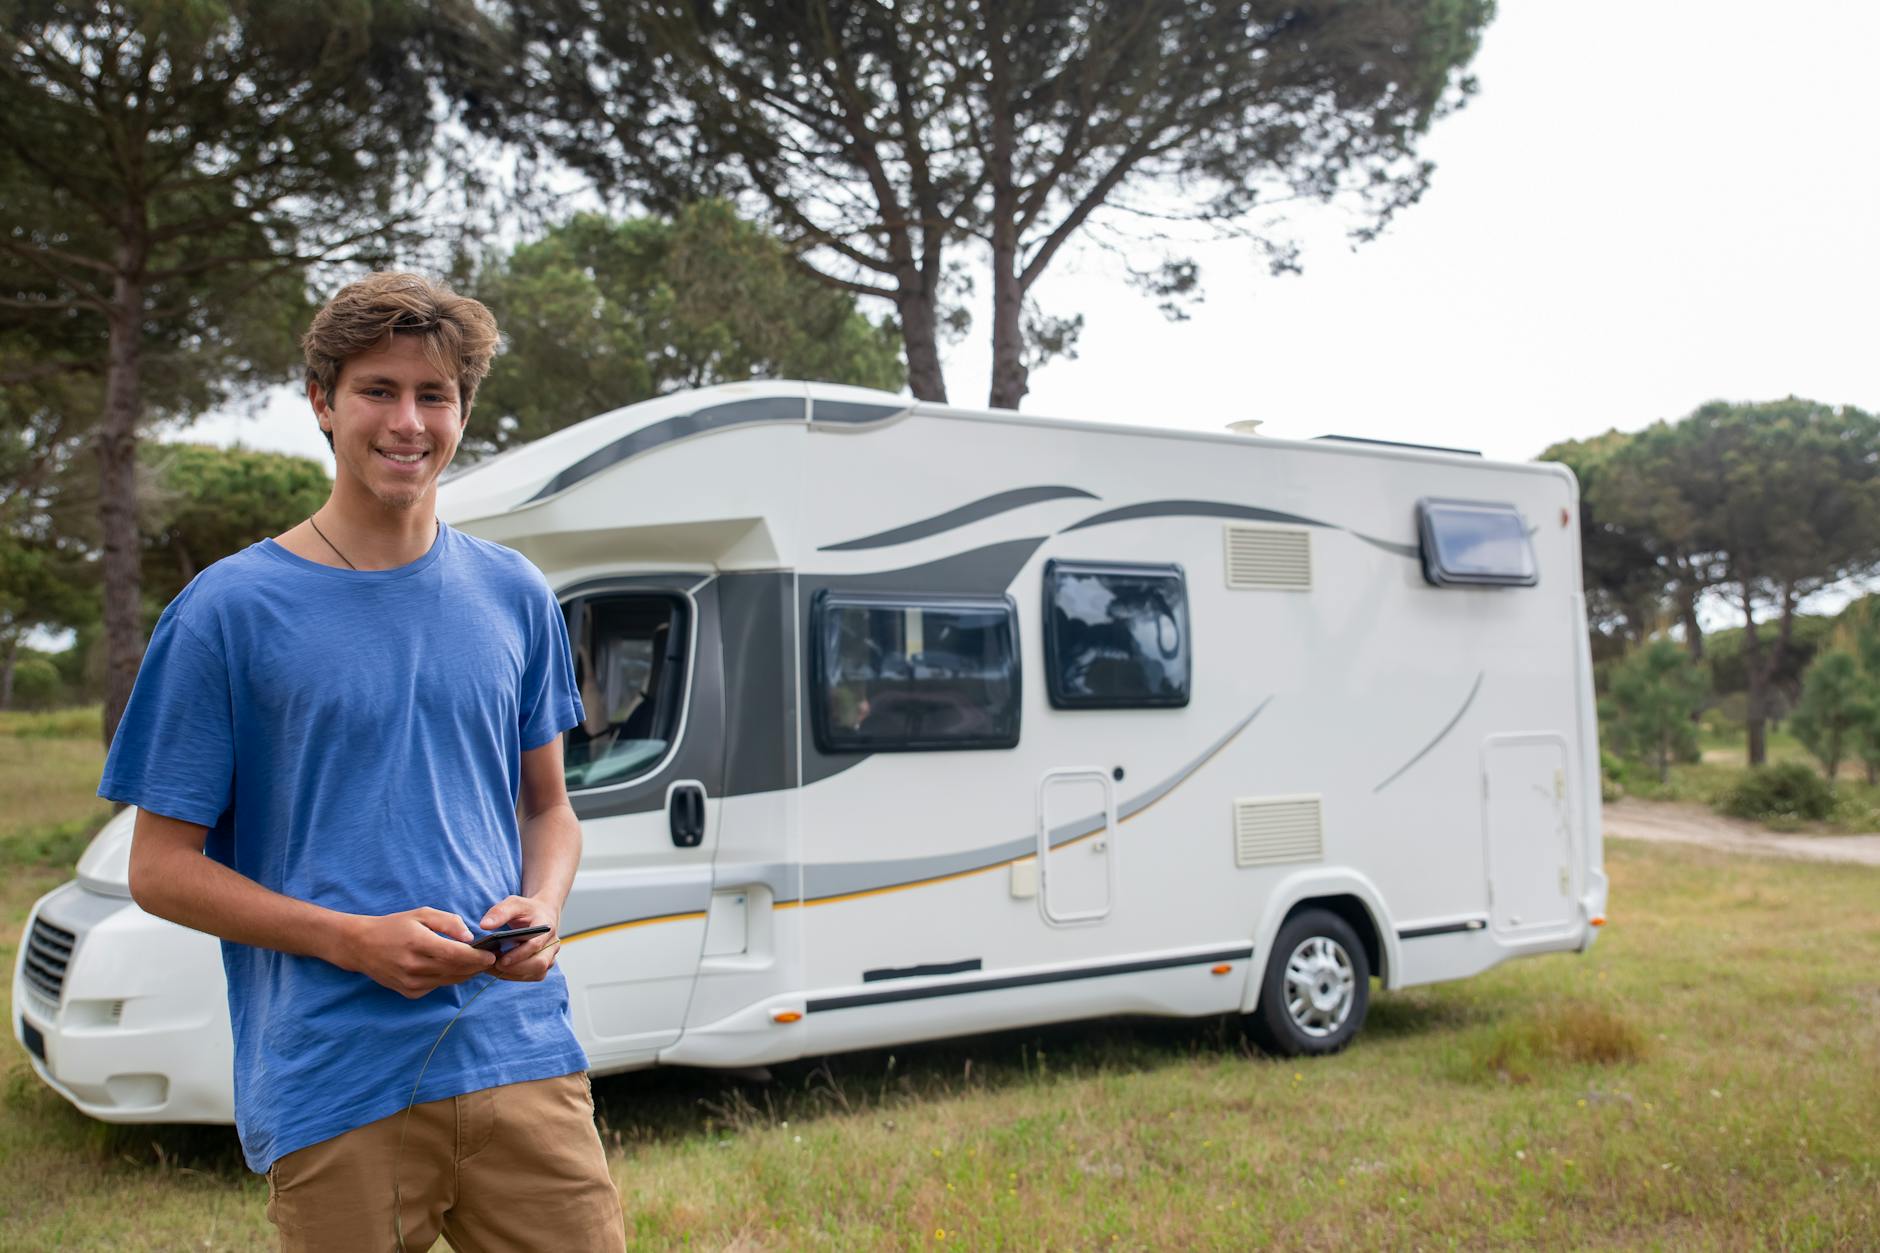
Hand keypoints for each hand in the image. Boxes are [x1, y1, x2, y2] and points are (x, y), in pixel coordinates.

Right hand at [338, 908, 495, 997]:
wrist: (361, 946)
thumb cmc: (394, 926)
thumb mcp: (421, 914)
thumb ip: (448, 923)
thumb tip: (469, 938)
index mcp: (418, 943)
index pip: (456, 955)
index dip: (478, 957)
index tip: (492, 954)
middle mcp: (414, 966)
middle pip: (456, 970)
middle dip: (477, 966)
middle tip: (490, 958)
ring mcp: (411, 983)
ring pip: (449, 981)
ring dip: (466, 973)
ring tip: (477, 963)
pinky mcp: (409, 992)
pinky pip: (437, 986)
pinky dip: (448, 978)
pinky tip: (451, 968)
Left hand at [479, 895, 562, 981]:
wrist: (542, 914)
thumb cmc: (527, 910)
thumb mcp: (514, 903)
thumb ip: (500, 912)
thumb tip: (484, 925)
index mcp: (547, 927)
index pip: (536, 945)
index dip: (518, 954)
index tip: (501, 960)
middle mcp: (552, 944)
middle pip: (539, 963)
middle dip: (516, 968)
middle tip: (495, 966)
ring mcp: (551, 956)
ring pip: (536, 973)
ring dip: (514, 974)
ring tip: (494, 969)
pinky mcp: (545, 965)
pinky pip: (533, 976)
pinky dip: (516, 976)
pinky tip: (500, 971)